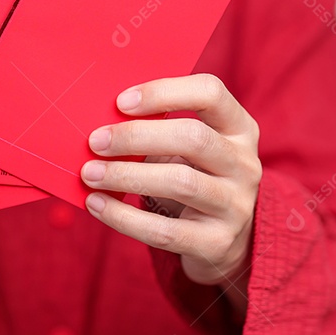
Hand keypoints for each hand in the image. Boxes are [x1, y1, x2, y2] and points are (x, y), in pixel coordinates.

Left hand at [80, 74, 260, 308]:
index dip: (163, 92)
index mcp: (239, 127)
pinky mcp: (217, 242)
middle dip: (136, 136)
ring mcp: (235, 205)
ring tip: (90, 174)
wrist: (222, 240)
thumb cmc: (193, 177)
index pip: (210, 92)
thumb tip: (100, 122)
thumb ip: (157, 128)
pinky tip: (96, 204)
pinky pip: (164, 230)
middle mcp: (244, 164)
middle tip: (96, 141)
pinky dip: (123, 216)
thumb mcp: (188, 148)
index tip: (121, 102)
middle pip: (193, 137)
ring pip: (180, 182)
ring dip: (127, 175)